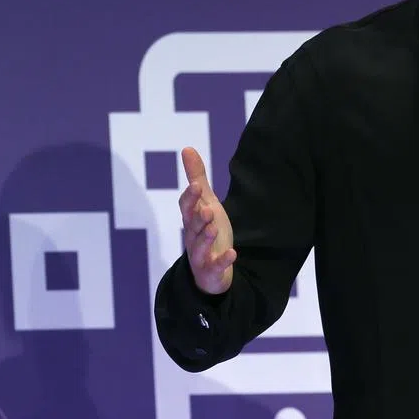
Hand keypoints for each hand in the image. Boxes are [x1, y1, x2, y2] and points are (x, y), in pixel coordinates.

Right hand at [177, 147, 235, 294]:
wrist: (210, 269)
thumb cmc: (206, 230)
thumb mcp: (205, 202)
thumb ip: (197, 178)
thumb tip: (187, 148)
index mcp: (192, 219)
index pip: (186, 207)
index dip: (190, 197)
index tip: (196, 185)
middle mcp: (192, 237)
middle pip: (192, 226)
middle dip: (198, 217)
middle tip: (208, 208)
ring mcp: (201, 255)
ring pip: (199, 246)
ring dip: (206, 237)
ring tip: (213, 227)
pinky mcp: (211, 270)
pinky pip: (215, 266)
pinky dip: (223, 261)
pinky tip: (232, 254)